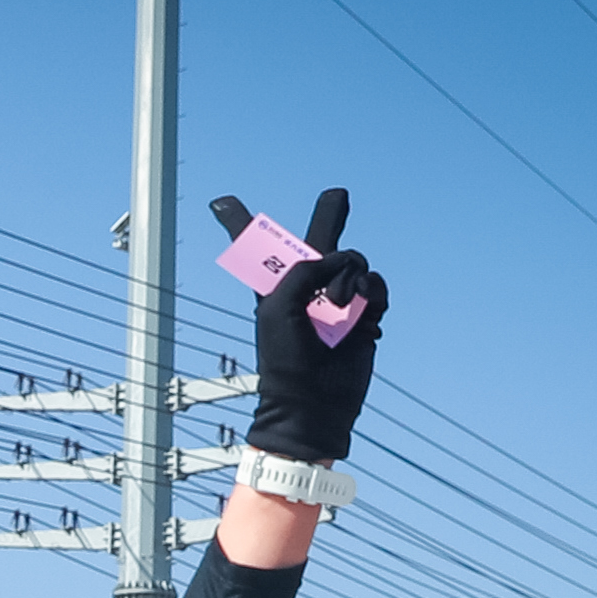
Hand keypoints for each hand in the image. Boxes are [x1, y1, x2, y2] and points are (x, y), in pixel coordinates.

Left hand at [215, 186, 385, 464]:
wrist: (313, 403)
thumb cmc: (285, 358)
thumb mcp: (279, 304)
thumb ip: (307, 268)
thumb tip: (343, 260)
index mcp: (275, 285)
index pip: (256, 247)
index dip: (238, 222)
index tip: (219, 201)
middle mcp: (308, 287)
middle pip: (321, 239)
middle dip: (331, 213)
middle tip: (338, 194)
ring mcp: (338, 299)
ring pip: (355, 261)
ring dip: (349, 278)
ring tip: (338, 306)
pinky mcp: (365, 314)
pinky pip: (377, 284)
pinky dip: (373, 291)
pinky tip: (365, 310)